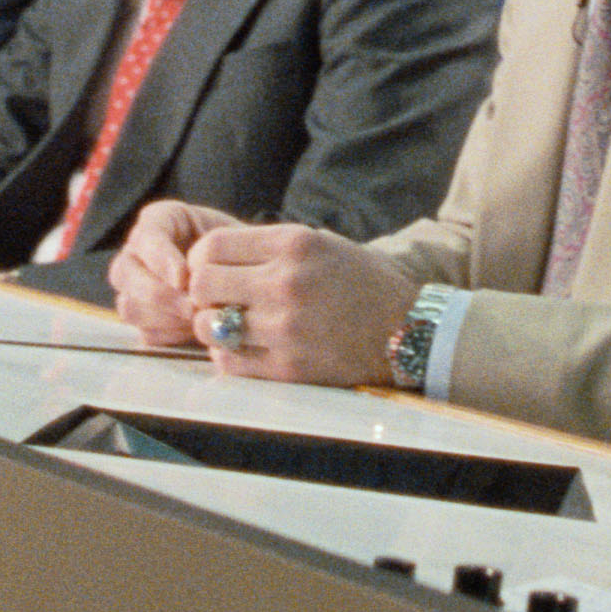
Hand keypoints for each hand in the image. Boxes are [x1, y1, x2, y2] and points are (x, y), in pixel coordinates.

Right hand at [109, 200, 243, 344]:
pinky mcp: (144, 319)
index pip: (146, 236)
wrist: (248, 276)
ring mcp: (135, 287)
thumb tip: (188, 283)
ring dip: (164, 317)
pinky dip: (170, 335)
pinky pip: (145, 332)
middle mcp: (137, 251)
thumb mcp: (233, 238)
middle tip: (191, 307)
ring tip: (197, 319)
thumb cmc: (241, 251)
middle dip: (160, 294)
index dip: (161, 259)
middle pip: (125, 274)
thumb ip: (211, 252)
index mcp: (158, 220)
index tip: (183, 278)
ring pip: (129, 306)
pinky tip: (194, 331)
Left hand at [178, 223, 414, 385]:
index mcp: (293, 245)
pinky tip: (247, 348)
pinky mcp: (289, 367)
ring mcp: (286, 327)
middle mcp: (285, 283)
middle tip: (218, 300)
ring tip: (233, 326)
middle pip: (201, 285)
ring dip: (213, 327)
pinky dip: (229, 355)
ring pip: (209, 326)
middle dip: (202, 293)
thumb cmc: (363, 283)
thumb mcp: (320, 244)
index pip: (211, 246)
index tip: (211, 270)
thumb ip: (269, 247)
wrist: (409, 330)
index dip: (201, 259)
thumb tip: (210, 256)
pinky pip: (229, 361)